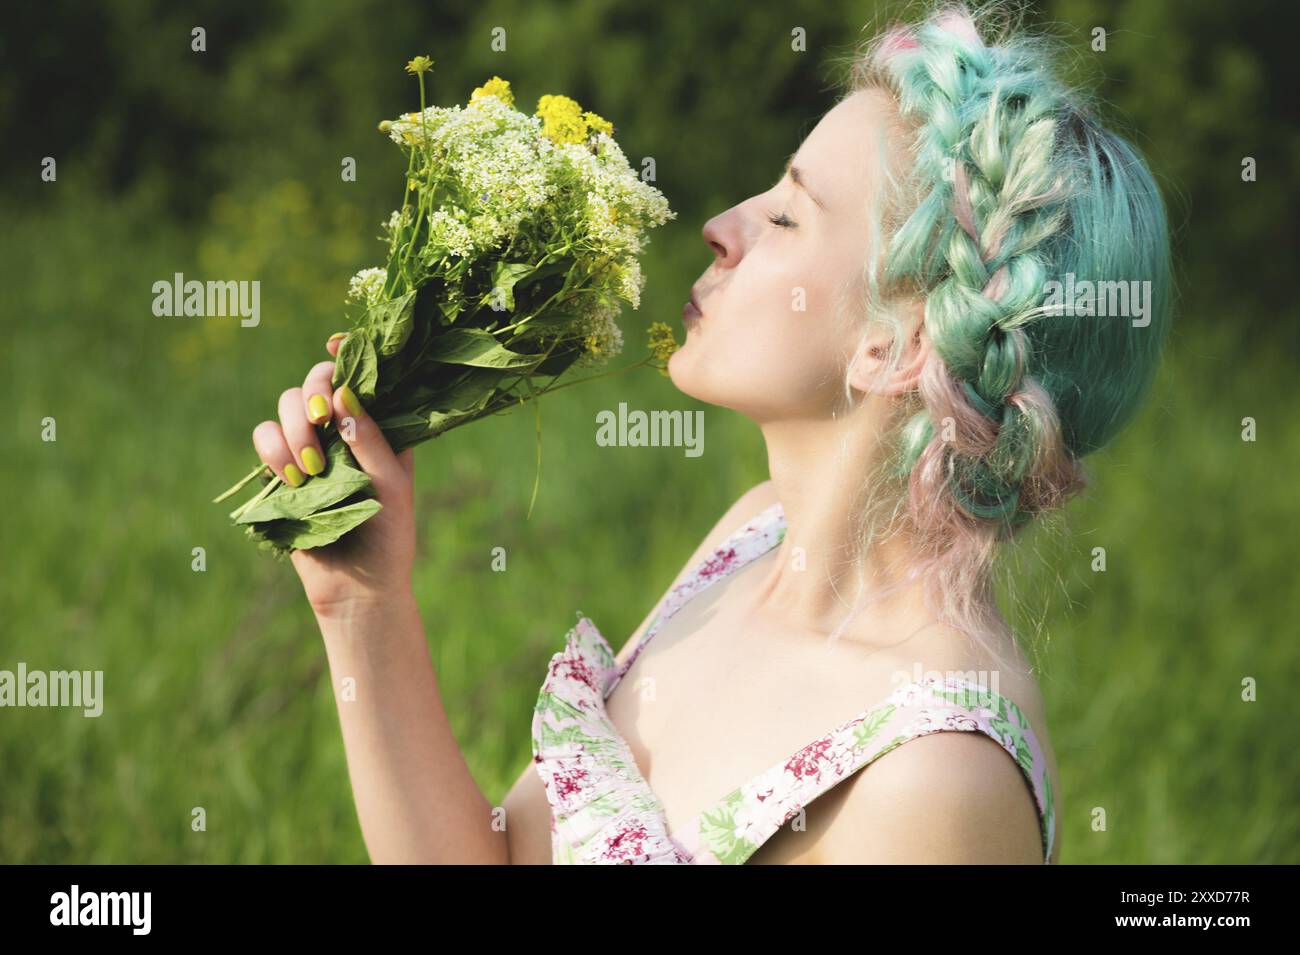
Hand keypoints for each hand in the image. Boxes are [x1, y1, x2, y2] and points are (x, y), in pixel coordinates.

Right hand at [251, 334, 416, 618]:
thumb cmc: (388, 536)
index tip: (335, 343)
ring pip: (284, 406)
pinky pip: (263, 439)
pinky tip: (292, 479)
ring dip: (292, 428)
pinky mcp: (282, 471)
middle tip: (320, 422)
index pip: (362, 376)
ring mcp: (310, 448)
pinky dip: (273, 451)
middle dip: (312, 393)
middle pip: (315, 380)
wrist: (358, 588)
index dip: (347, 352)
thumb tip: (343, 394)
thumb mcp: (391, 484)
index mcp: (379, 427)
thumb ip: (370, 440)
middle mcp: (343, 430)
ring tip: (309, 469)